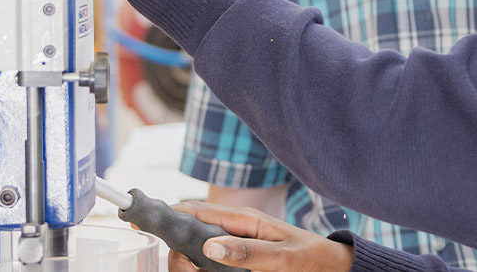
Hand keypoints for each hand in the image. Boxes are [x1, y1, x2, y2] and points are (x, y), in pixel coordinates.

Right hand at [162, 201, 351, 271]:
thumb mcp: (282, 257)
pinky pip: (209, 263)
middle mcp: (233, 230)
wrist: (332, 269)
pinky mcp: (237, 260)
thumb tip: (210, 247)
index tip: (144, 223)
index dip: (168, 215)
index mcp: (242, 220)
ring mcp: (234, 245)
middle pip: (188, 235)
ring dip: (188, 265)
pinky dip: (200, 269)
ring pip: (195, 252)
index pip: (195, 211)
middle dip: (178, 253)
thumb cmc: (312, 258)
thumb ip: (247, 251)